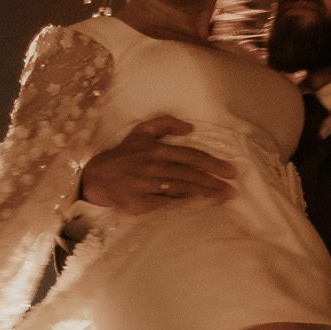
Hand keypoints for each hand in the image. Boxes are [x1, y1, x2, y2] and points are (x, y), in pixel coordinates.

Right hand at [80, 115, 234, 213]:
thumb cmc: (124, 155)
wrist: (98, 177)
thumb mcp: (142, 132)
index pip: (191, 156)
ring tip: (223, 198)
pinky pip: (167, 204)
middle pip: (190, 174)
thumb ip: (165, 123)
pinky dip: (185, 204)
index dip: (213, 164)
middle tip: (232, 189)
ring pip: (182, 189)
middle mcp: (154, 166)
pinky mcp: (141, 202)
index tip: (230, 171)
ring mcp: (148, 185)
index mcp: (157, 149)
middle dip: (214, 181)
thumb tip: (190, 127)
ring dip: (205, 193)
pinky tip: (200, 206)